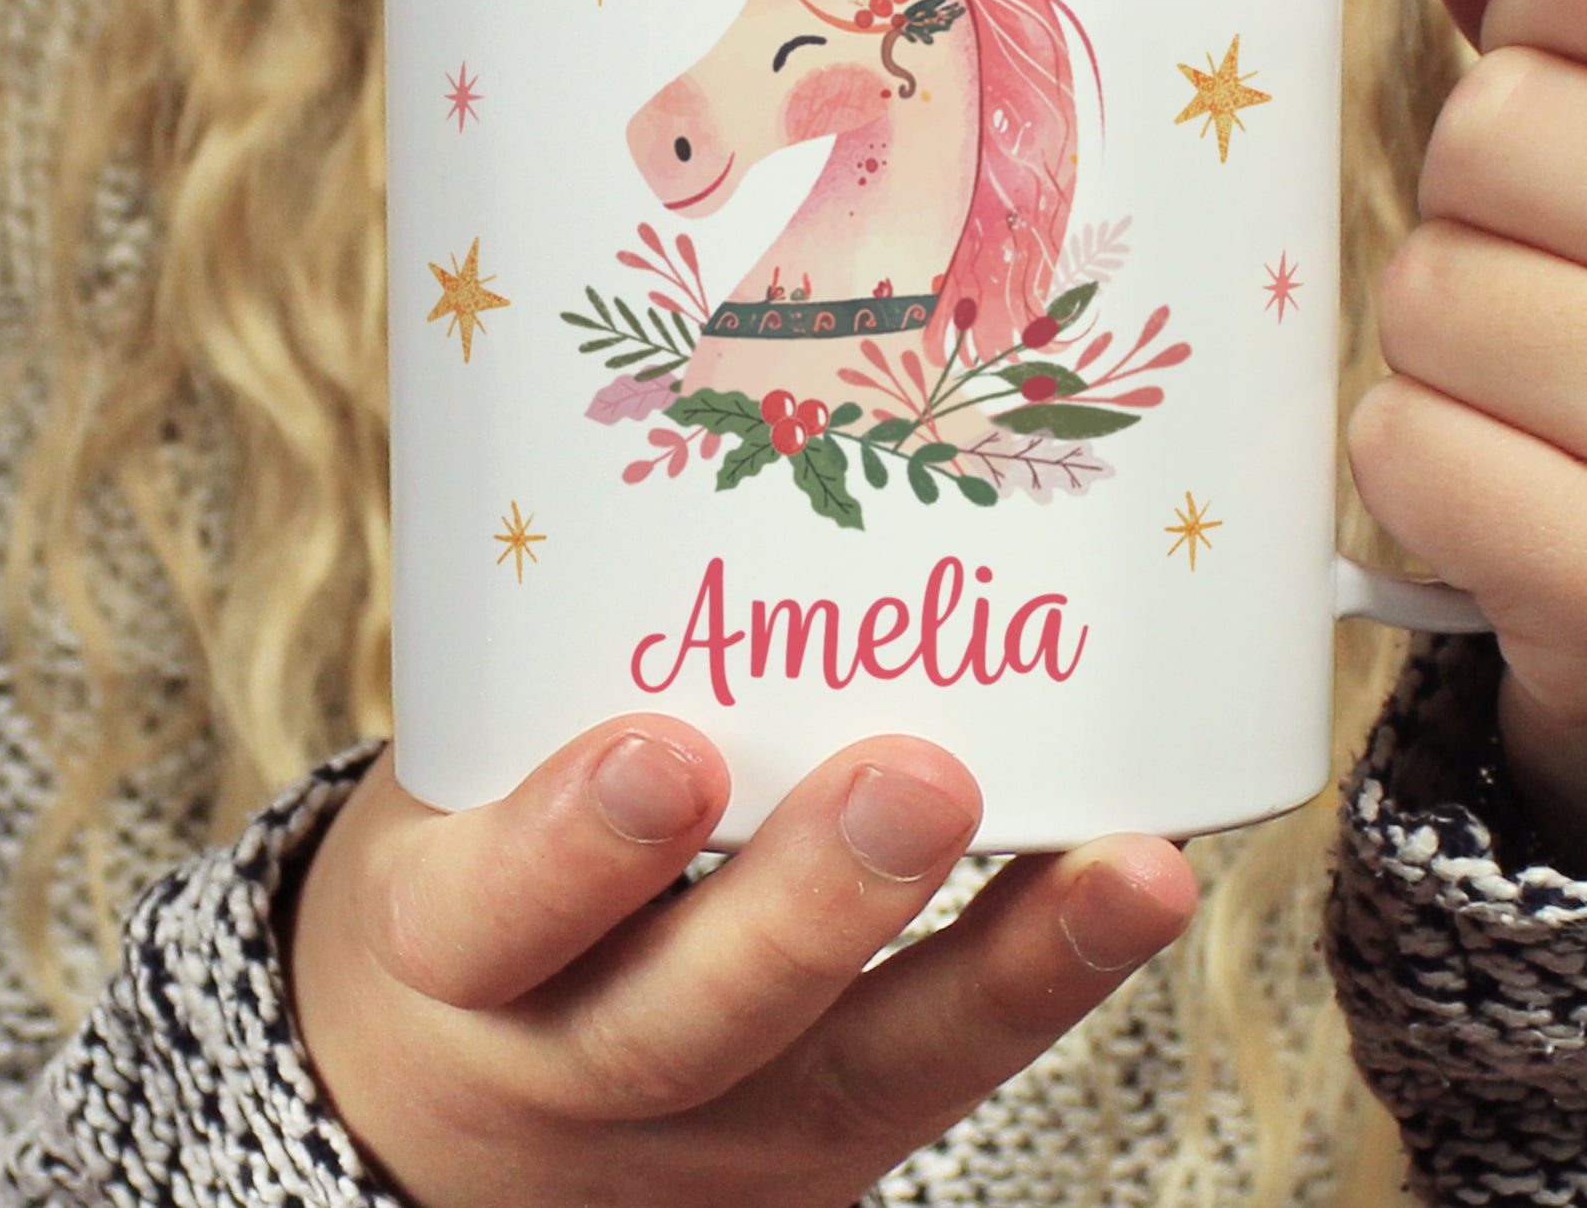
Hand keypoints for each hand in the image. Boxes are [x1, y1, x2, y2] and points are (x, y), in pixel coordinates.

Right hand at [288, 722, 1194, 1207]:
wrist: (458, 1106)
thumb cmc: (483, 884)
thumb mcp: (457, 794)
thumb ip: (559, 682)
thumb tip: (697, 448)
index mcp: (451, 946)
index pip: (487, 916)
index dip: (571, 845)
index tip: (664, 749)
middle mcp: (574, 1062)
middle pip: (686, 1021)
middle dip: (812, 906)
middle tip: (919, 781)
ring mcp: (712, 1132)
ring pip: (858, 1072)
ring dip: (1002, 965)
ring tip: (1121, 871)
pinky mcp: (824, 1152)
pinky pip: (942, 1072)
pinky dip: (1046, 979)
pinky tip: (1135, 889)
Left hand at [1352, 0, 1586, 871]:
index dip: (1536, 18)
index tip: (1565, 92)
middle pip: (1496, 121)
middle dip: (1489, 210)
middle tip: (1581, 304)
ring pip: (1434, 285)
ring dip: (1457, 350)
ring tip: (1569, 419)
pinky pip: (1403, 438)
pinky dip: (1430, 472)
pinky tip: (1533, 512)